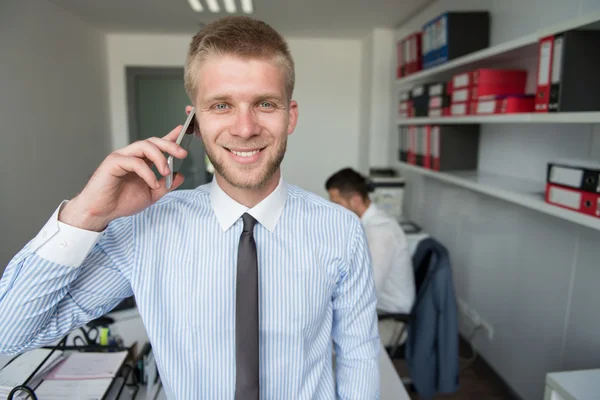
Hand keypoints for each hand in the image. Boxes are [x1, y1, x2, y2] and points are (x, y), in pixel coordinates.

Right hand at [59, 126, 187, 230]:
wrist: (101, 212)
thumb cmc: (121, 202)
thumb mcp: (151, 195)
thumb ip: (165, 185)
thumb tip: (180, 176)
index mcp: (140, 161)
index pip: (156, 145)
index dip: (170, 137)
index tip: (182, 130)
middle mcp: (131, 155)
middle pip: (152, 141)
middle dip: (169, 145)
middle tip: (182, 154)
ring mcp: (121, 157)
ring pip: (144, 146)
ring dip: (160, 158)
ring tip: (166, 173)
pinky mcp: (112, 163)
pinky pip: (135, 162)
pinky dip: (147, 173)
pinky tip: (153, 184)